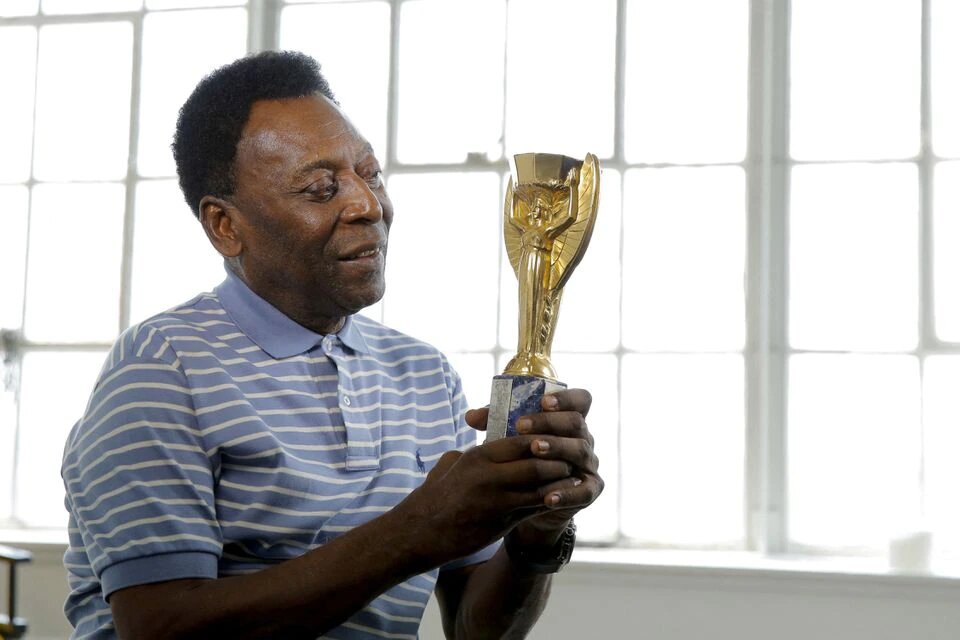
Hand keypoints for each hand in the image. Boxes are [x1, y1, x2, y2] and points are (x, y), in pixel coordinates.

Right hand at [397, 426, 577, 564]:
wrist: (422, 532)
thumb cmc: (435, 496)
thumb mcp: (452, 465)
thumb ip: (473, 452)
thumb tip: (485, 442)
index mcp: (479, 456)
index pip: (521, 440)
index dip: (542, 438)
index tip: (555, 437)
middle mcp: (490, 476)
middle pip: (537, 461)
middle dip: (557, 459)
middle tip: (570, 457)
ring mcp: (497, 500)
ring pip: (541, 486)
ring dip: (560, 481)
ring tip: (572, 477)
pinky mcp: (502, 522)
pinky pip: (535, 508)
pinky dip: (551, 501)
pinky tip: (561, 498)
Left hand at [465, 389, 602, 542]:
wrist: (527, 499)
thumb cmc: (520, 458)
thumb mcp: (509, 437)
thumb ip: (494, 423)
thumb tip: (471, 417)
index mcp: (568, 419)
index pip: (580, 400)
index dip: (566, 398)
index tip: (543, 400)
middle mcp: (583, 438)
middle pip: (576, 423)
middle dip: (549, 422)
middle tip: (521, 426)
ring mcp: (588, 464)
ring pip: (580, 451)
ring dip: (556, 448)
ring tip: (533, 450)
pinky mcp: (590, 490)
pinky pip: (584, 491)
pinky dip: (567, 493)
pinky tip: (548, 496)